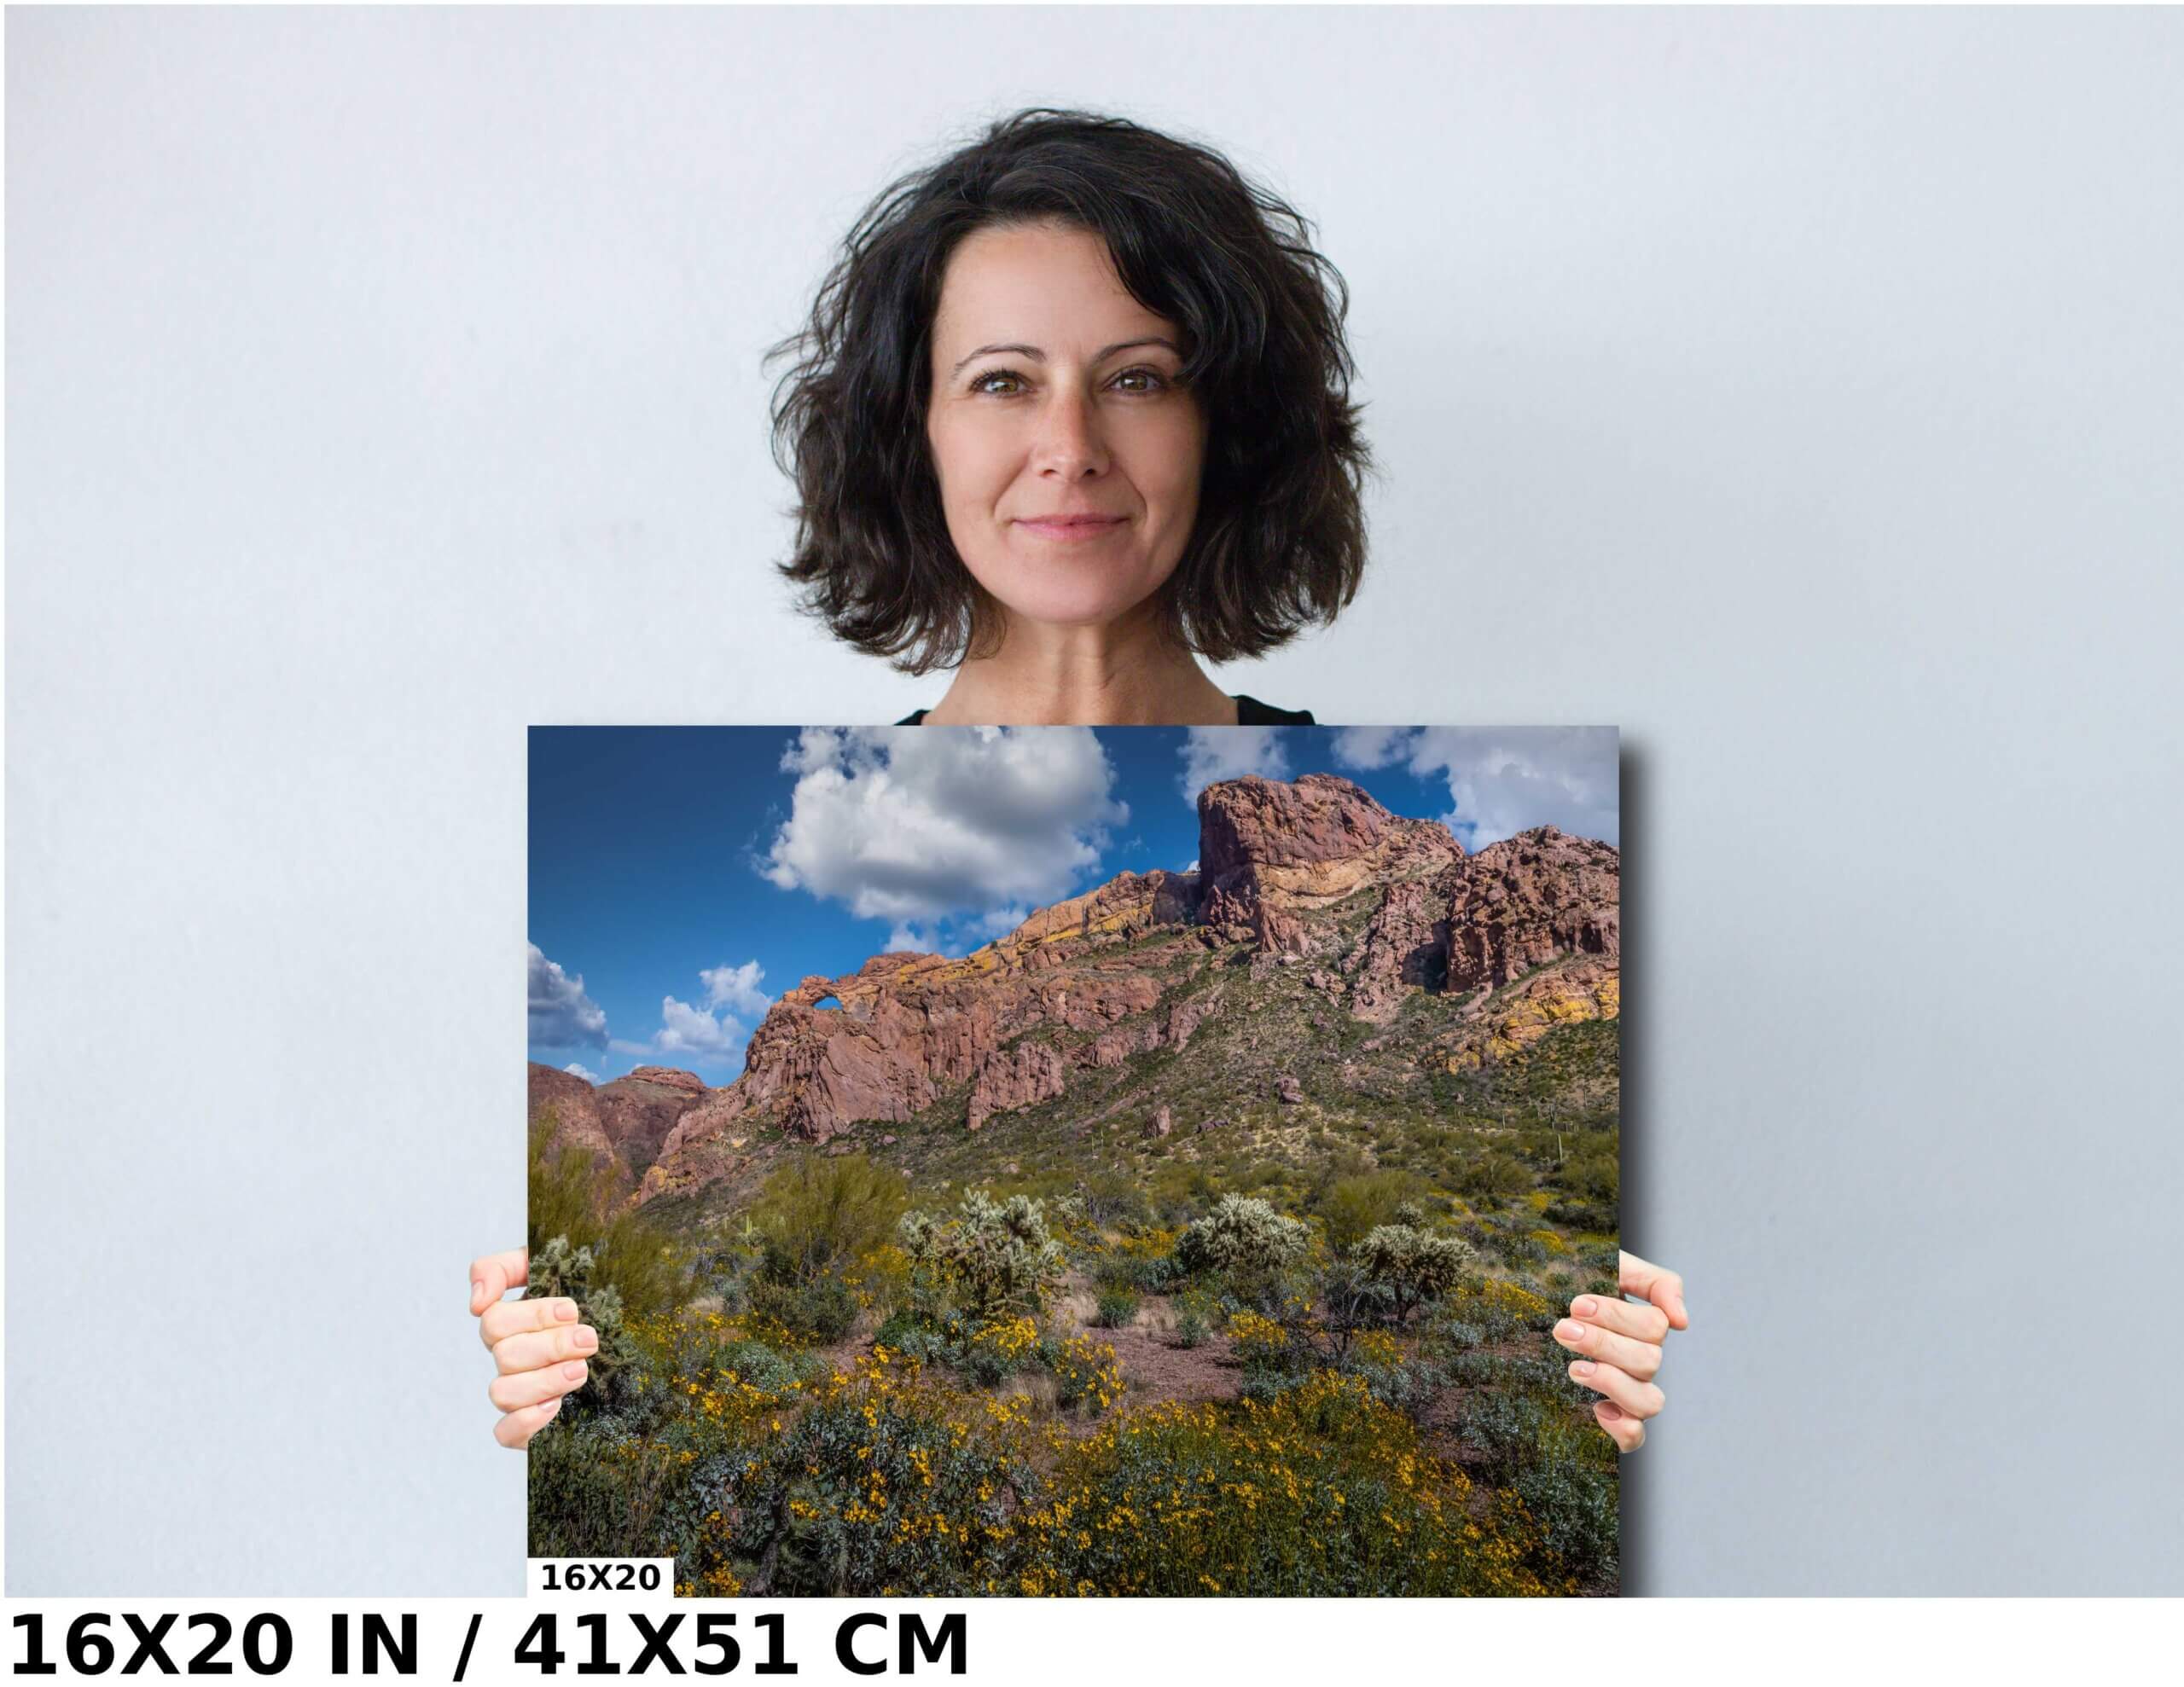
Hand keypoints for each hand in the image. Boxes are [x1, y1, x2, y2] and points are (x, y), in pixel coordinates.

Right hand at [470, 1247, 597, 1448]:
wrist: (630, 1342)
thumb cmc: (590, 1299)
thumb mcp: (553, 1268)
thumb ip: (504, 1268)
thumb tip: (476, 1302)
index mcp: (512, 1325)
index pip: (494, 1321)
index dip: (532, 1316)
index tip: (572, 1310)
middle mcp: (511, 1360)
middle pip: (505, 1356)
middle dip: (551, 1346)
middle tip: (589, 1340)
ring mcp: (518, 1394)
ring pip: (502, 1393)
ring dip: (544, 1381)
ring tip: (581, 1371)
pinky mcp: (529, 1427)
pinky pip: (504, 1433)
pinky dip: (526, 1421)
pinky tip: (557, 1406)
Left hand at [1553, 1250, 1687, 1451]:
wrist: (1533, 1304)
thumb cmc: (1573, 1284)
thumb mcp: (1613, 1267)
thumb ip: (1656, 1282)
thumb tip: (1682, 1322)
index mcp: (1644, 1327)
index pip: (1655, 1326)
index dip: (1617, 1316)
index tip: (1577, 1304)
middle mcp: (1641, 1362)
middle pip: (1649, 1361)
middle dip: (1603, 1343)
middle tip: (1563, 1329)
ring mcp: (1628, 1392)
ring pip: (1649, 1402)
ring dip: (1612, 1382)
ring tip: (1574, 1368)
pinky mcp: (1611, 1419)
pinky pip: (1634, 1438)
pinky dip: (1622, 1428)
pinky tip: (1596, 1409)